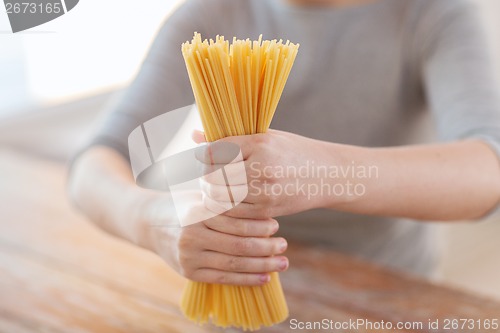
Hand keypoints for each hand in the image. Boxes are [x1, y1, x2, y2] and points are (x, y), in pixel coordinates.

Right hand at [136, 190, 288, 285]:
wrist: (148, 224)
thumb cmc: (184, 206)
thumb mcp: (201, 196)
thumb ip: (227, 201)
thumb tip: (264, 207)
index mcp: (197, 212)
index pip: (235, 222)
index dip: (258, 225)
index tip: (275, 225)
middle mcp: (191, 236)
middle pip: (238, 245)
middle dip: (266, 247)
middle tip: (284, 245)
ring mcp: (189, 257)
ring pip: (233, 264)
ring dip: (262, 266)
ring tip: (282, 263)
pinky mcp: (188, 273)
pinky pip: (223, 278)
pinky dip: (246, 279)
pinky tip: (264, 278)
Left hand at [195, 129, 338, 219]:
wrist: (326, 175)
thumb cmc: (292, 152)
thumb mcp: (265, 137)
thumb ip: (230, 138)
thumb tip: (194, 134)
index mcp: (259, 143)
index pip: (215, 151)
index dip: (204, 155)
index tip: (204, 157)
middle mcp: (261, 166)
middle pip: (214, 175)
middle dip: (205, 177)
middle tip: (206, 176)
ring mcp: (265, 190)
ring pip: (221, 196)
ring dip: (212, 194)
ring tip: (214, 188)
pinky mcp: (268, 208)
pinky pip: (234, 212)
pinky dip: (225, 208)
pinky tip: (227, 201)